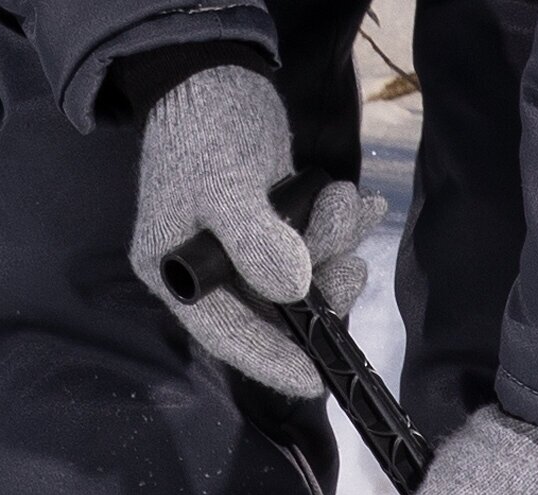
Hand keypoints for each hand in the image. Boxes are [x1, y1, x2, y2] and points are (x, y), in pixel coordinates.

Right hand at [129, 65, 383, 396]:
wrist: (214, 72)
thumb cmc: (205, 127)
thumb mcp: (225, 184)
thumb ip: (255, 240)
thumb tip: (292, 290)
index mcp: (178, 272)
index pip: (226, 334)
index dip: (272, 360)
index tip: (316, 380)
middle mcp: (211, 275)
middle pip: (275, 315)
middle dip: (322, 290)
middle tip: (350, 262)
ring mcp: (244, 258)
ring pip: (304, 283)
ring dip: (336, 248)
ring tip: (345, 204)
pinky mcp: (274, 237)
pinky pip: (315, 252)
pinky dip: (341, 231)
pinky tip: (359, 206)